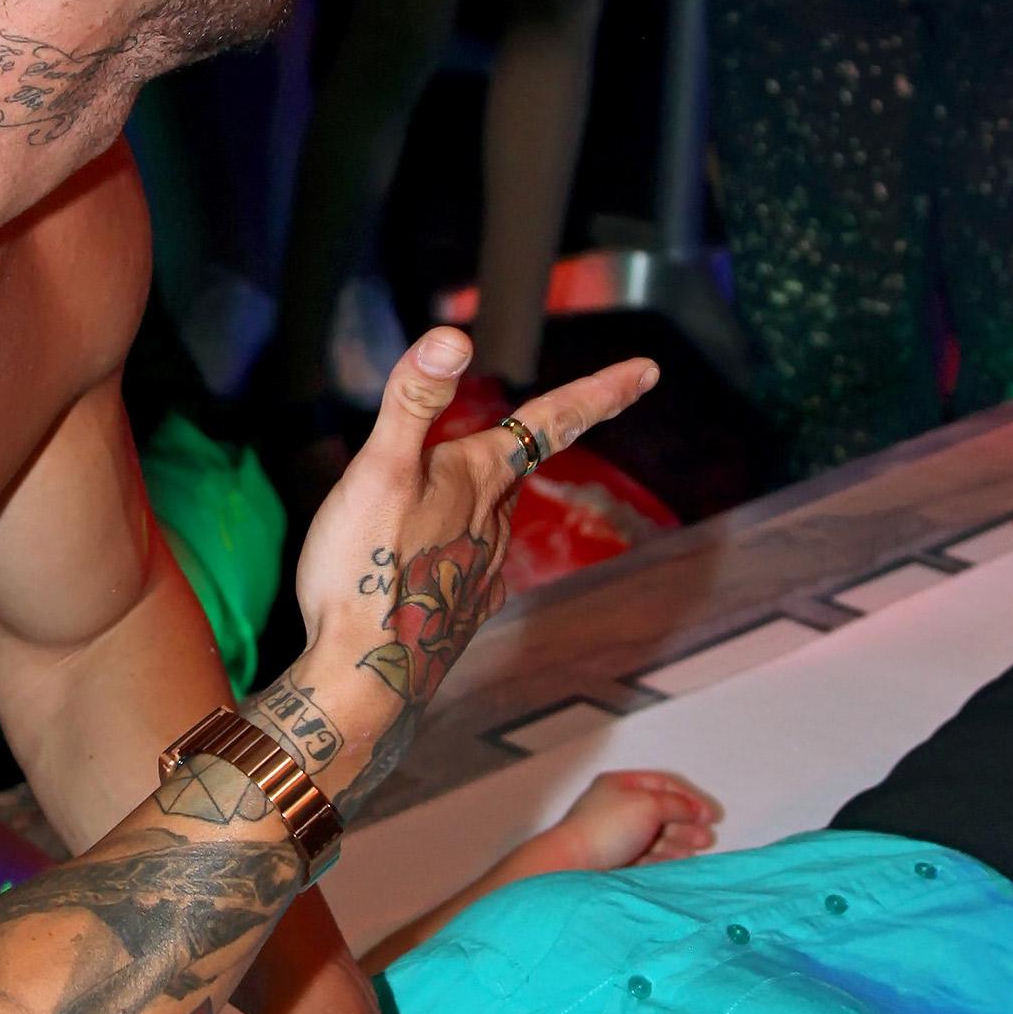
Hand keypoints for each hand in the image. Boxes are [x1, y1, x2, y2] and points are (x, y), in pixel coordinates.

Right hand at [284, 331, 659, 794]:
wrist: (365, 677)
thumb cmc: (366, 570)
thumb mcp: (378, 469)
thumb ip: (414, 399)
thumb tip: (455, 336)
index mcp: (481, 476)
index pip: (553, 420)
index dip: (600, 390)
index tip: (646, 371)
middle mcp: (494, 520)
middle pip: (524, 463)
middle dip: (543, 433)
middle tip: (576, 405)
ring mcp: (483, 568)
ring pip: (496, 511)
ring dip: (490, 489)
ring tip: (471, 474)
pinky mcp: (462, 608)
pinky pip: (475, 560)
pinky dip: (466, 542)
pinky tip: (448, 552)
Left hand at [527, 769, 719, 876]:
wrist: (574, 865)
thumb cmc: (609, 827)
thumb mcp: (648, 805)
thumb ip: (677, 805)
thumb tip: (695, 810)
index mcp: (620, 784)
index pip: (662, 785)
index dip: (689, 798)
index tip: (710, 815)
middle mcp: (618, 806)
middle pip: (661, 811)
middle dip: (687, 823)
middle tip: (706, 838)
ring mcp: (616, 834)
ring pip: (656, 835)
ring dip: (680, 841)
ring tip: (697, 849)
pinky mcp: (616, 859)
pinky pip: (648, 855)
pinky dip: (666, 857)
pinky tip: (680, 861)